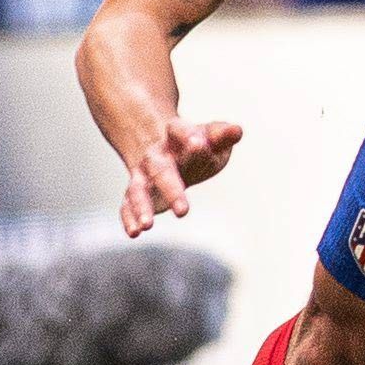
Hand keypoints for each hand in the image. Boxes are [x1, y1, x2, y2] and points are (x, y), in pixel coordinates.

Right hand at [119, 114, 243, 236]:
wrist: (169, 150)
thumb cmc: (199, 146)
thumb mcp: (213, 138)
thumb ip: (223, 136)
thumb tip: (237, 131)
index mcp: (175, 135)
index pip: (178, 131)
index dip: (187, 136)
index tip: (198, 143)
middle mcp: (155, 155)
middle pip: (160, 170)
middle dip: (171, 190)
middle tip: (183, 212)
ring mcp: (143, 175)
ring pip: (138, 190)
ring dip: (142, 207)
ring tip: (148, 226)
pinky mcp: (136, 194)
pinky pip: (127, 205)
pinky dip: (129, 219)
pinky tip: (134, 233)